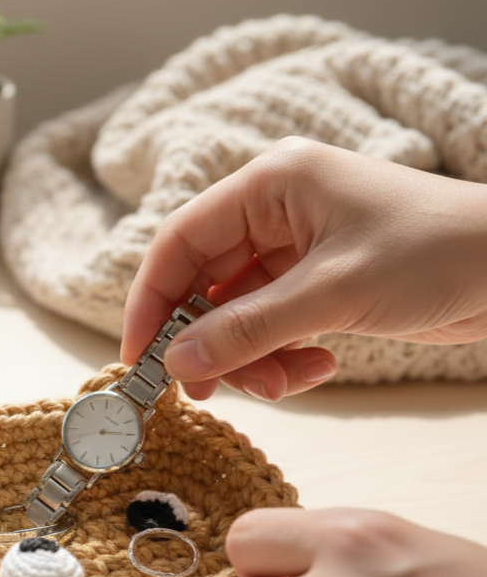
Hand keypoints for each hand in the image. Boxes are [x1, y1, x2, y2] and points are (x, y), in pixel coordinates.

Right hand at [121, 137, 486, 399]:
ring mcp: (294, 250)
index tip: (139, 358)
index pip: (179, 242)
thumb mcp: (332, 293)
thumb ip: (247, 329)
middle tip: (206, 391)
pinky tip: (317, 368)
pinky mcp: (314, 283)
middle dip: (206, 341)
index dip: (150, 302)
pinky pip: (270, 327)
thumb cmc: (438, 252)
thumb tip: (177, 363)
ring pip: (235, 314)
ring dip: (249, 357)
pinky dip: (281, 357)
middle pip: (203, 283)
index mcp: (269, 185)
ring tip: (284, 383)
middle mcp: (273, 212)